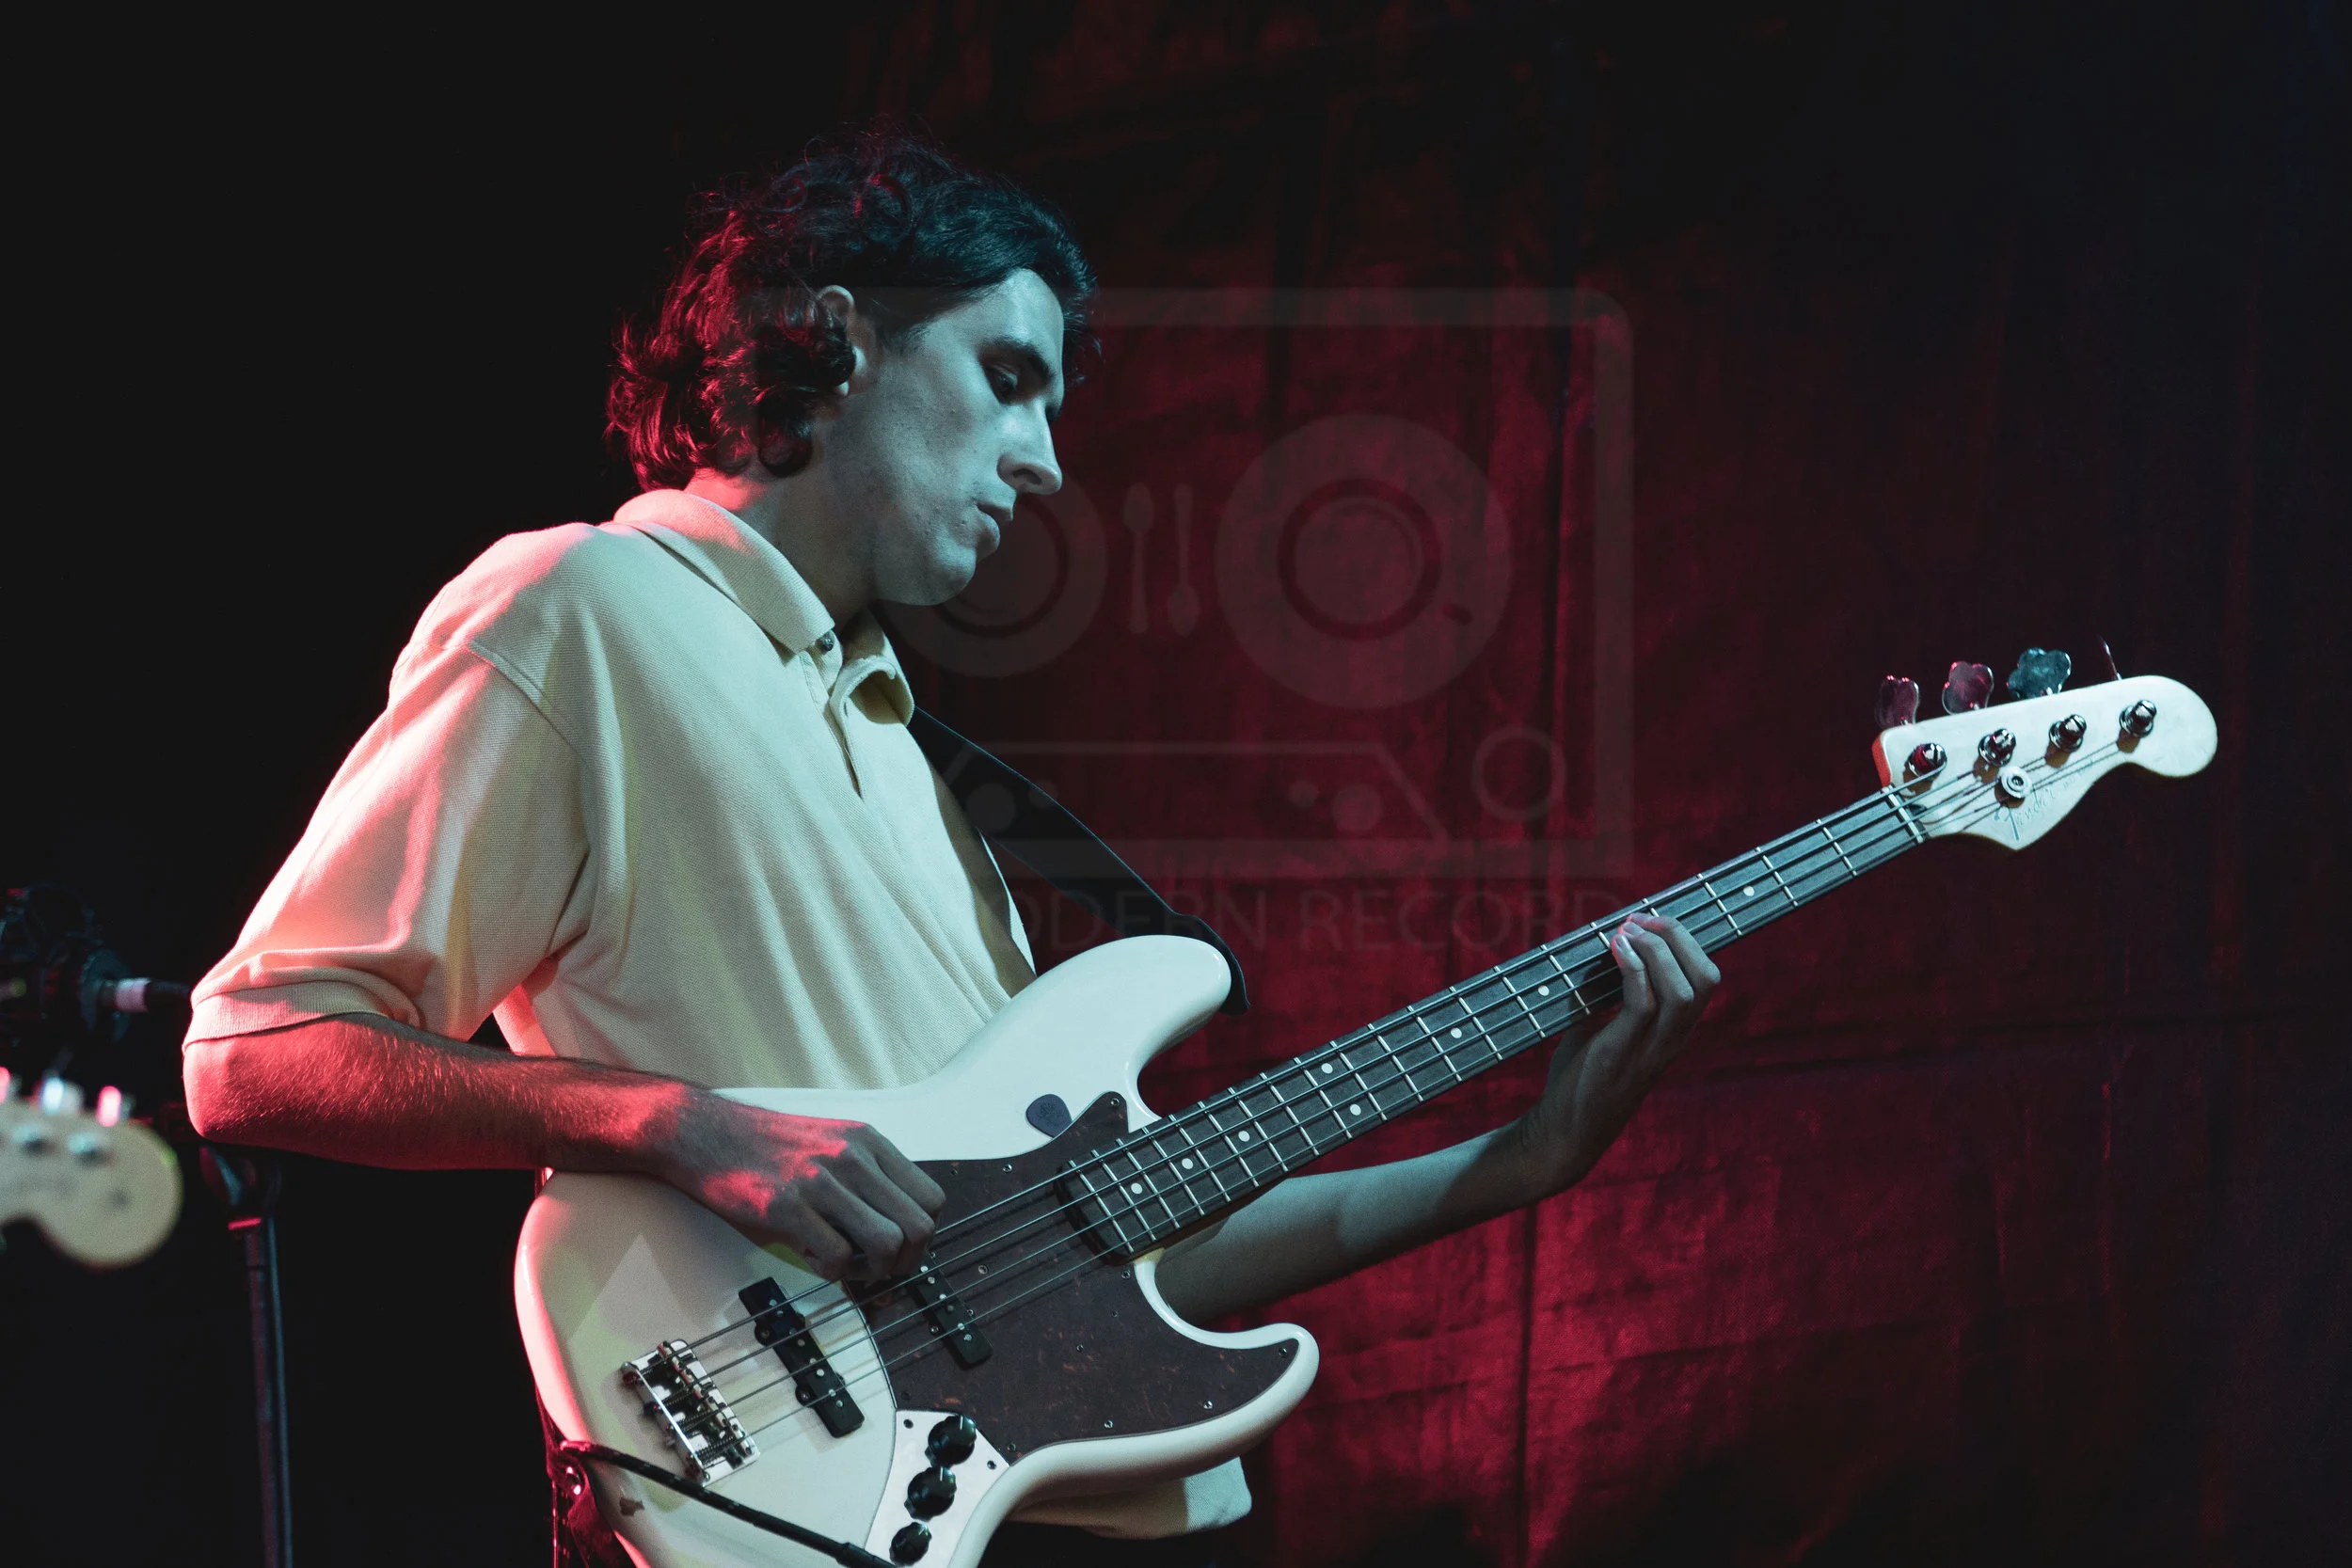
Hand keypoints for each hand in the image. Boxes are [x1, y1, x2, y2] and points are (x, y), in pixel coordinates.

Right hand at [653, 1090, 945, 1280]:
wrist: (703, 1132)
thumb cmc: (766, 1145)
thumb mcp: (831, 1142)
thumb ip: (867, 1174)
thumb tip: (898, 1227)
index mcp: (868, 1142)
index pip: (932, 1199)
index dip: (921, 1236)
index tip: (898, 1249)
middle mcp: (853, 1158)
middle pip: (920, 1227)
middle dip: (905, 1261)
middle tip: (877, 1269)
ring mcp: (821, 1181)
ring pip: (888, 1244)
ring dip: (871, 1270)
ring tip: (844, 1264)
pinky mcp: (788, 1206)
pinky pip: (837, 1257)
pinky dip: (829, 1271)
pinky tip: (808, 1255)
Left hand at [1508, 913, 1720, 1197]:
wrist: (1563, 1132)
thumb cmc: (1579, 1080)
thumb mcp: (1595, 1030)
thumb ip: (1599, 996)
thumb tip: (1589, 952)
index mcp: (1672, 1034)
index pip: (1706, 980)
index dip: (1686, 942)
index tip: (1650, 919)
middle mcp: (1671, 1042)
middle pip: (1706, 979)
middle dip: (1678, 937)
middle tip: (1640, 919)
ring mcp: (1650, 1051)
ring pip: (1684, 992)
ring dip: (1657, 950)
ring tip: (1626, 931)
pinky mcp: (1622, 1055)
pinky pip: (1644, 1004)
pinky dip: (1633, 969)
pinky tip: (1613, 950)